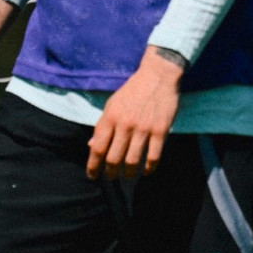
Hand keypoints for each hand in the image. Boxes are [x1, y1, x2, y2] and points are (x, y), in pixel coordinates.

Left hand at [87, 46, 183, 179]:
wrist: (157, 75)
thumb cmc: (132, 90)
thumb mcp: (112, 104)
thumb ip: (102, 125)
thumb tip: (92, 146)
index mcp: (110, 118)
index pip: (97, 149)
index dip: (93, 166)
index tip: (92, 175)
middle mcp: (125, 124)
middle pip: (113, 158)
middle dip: (110, 172)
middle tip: (111, 176)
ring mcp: (143, 128)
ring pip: (132, 161)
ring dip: (128, 173)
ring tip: (128, 175)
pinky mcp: (160, 130)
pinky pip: (153, 156)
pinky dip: (149, 168)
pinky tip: (147, 171)